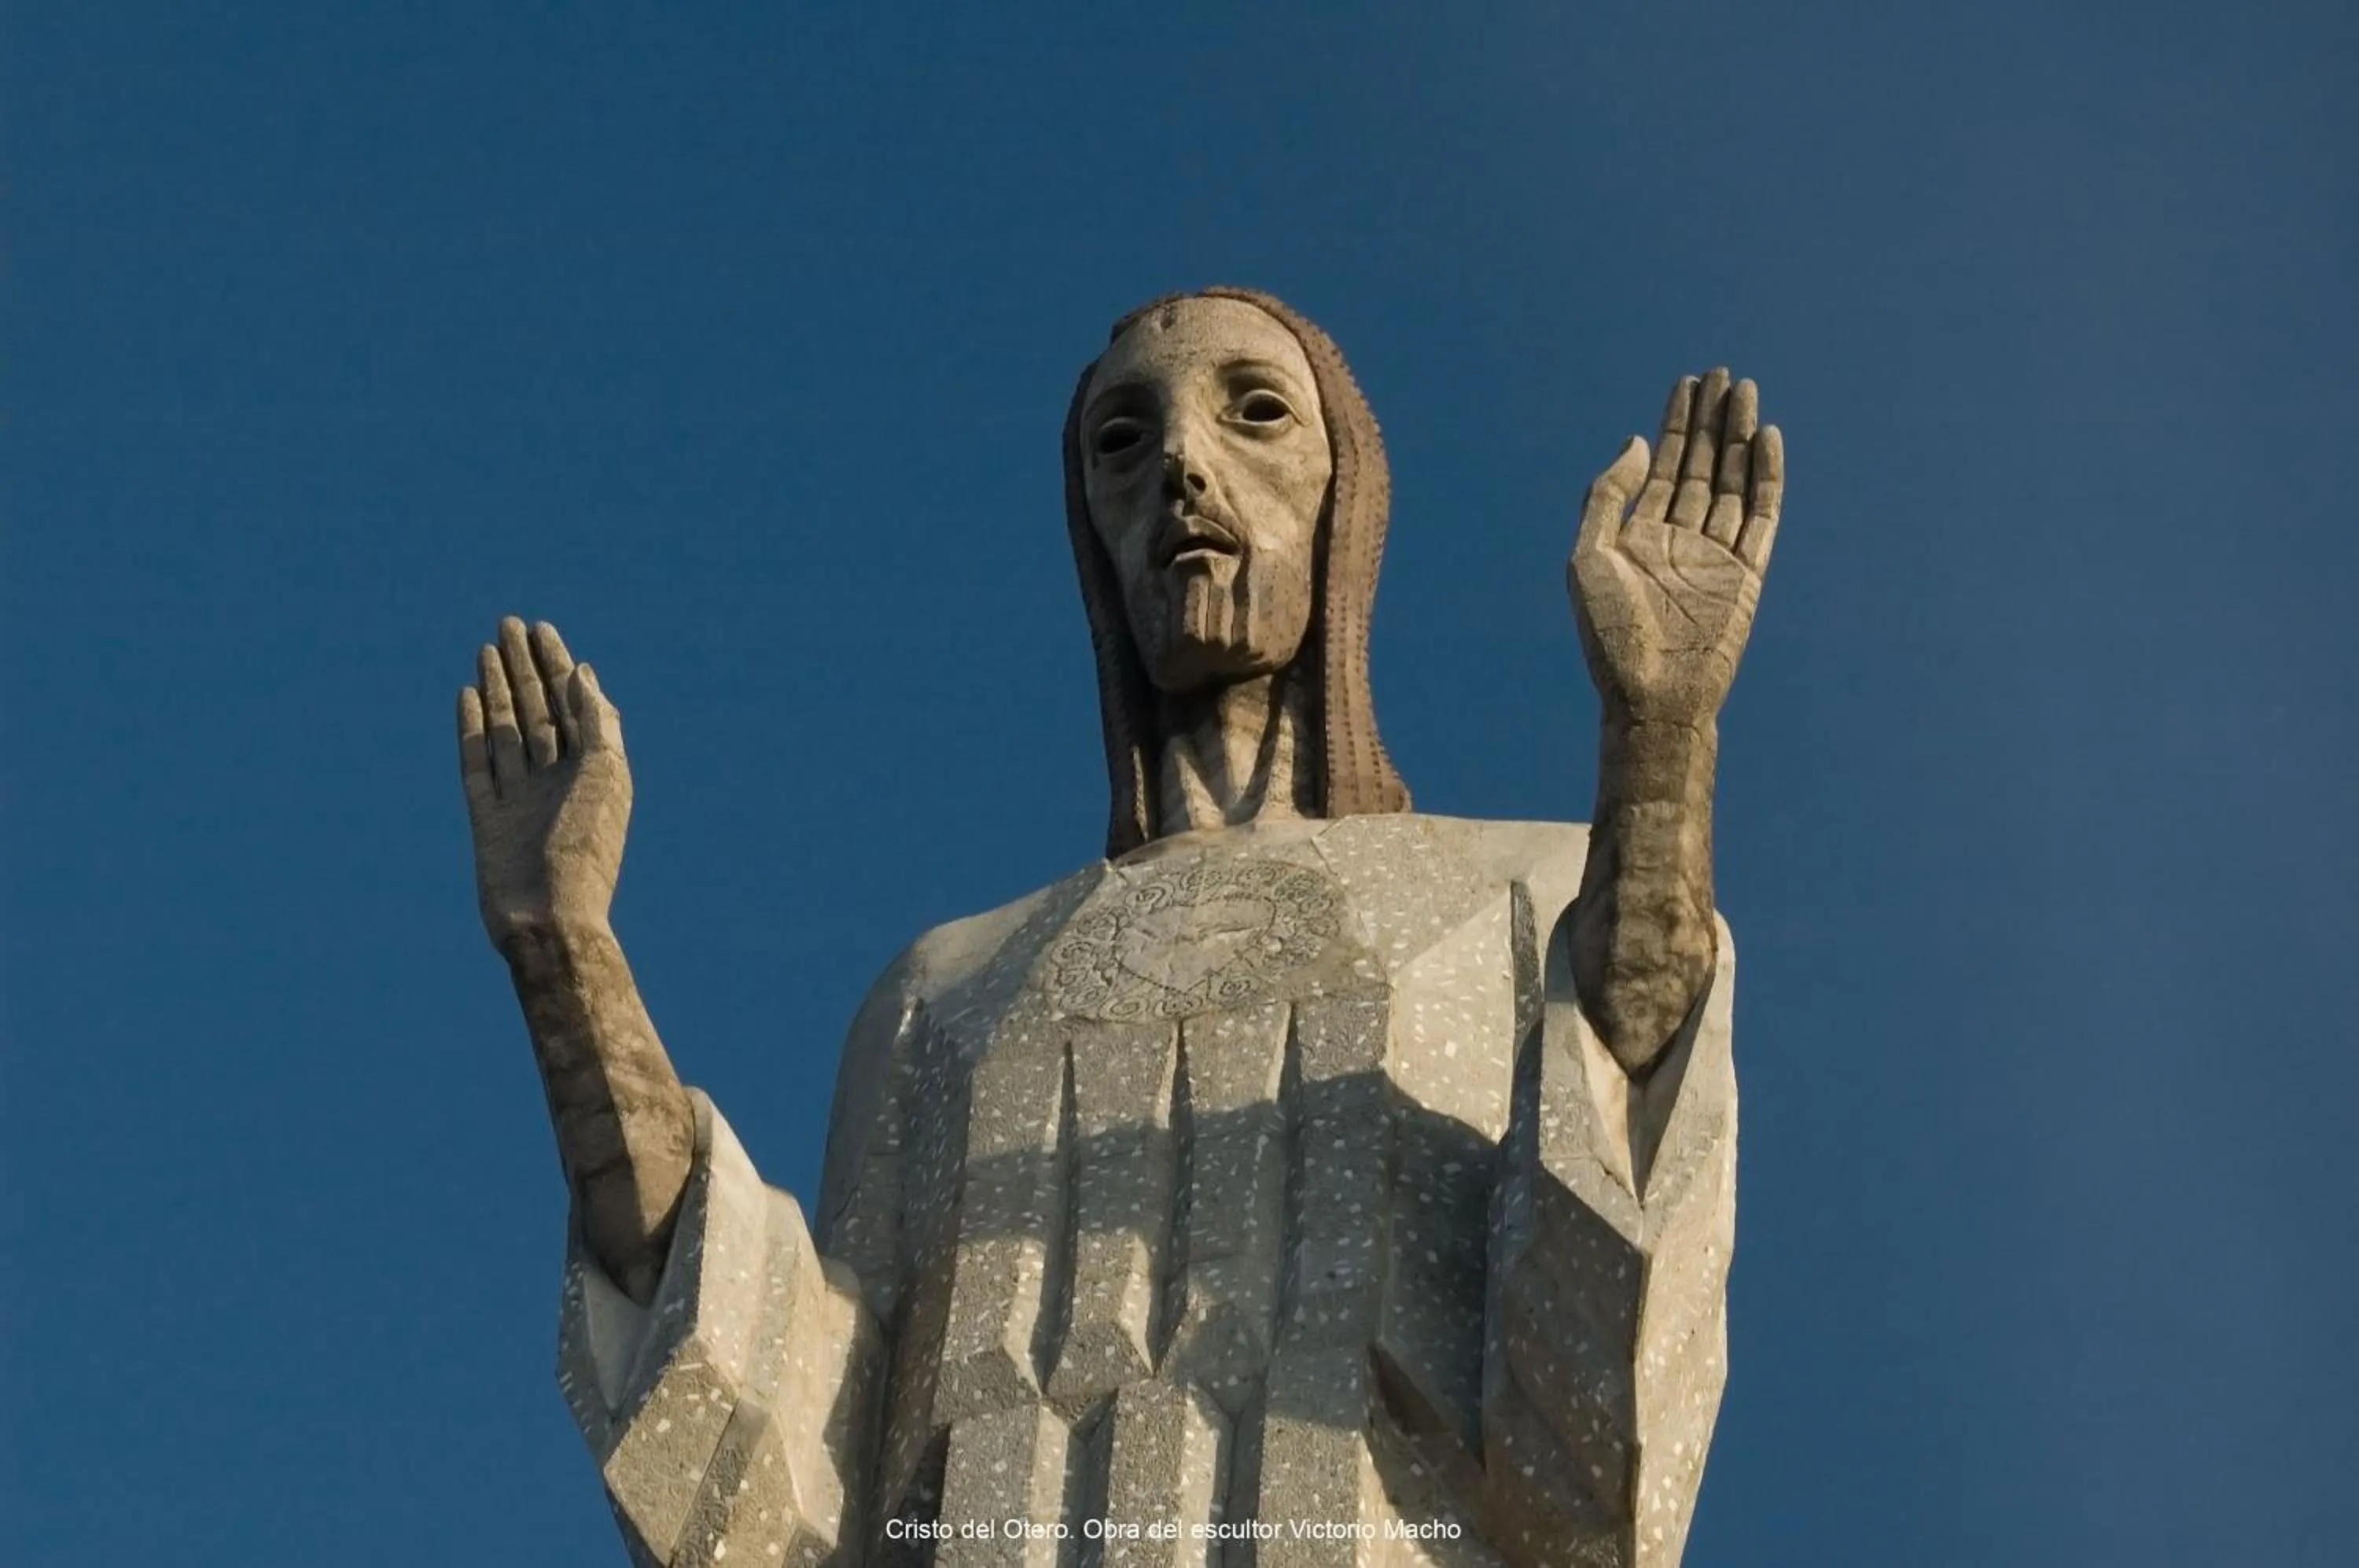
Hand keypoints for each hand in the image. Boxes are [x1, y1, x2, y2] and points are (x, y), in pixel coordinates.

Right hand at [457, 618, 630, 948]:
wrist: (549, 918)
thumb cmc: (586, 851)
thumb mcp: (606, 778)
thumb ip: (596, 723)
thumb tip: (583, 674)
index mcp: (594, 771)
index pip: (572, 704)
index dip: (557, 664)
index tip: (542, 629)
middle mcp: (557, 780)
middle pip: (538, 710)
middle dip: (525, 667)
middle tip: (509, 623)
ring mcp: (520, 798)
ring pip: (507, 730)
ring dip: (498, 689)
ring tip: (487, 649)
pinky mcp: (488, 818)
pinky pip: (477, 763)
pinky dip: (472, 728)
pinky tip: (467, 695)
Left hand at [1569, 369, 1782, 725]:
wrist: (1649, 695)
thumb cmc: (1609, 635)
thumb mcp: (1588, 556)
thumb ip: (1608, 496)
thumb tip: (1636, 442)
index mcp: (1638, 536)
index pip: (1663, 466)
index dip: (1675, 423)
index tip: (1688, 383)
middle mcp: (1679, 540)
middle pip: (1701, 465)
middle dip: (1712, 419)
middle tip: (1724, 373)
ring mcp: (1715, 555)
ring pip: (1732, 482)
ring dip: (1739, 437)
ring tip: (1745, 391)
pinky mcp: (1746, 574)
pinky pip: (1760, 516)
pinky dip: (1766, 477)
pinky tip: (1765, 439)